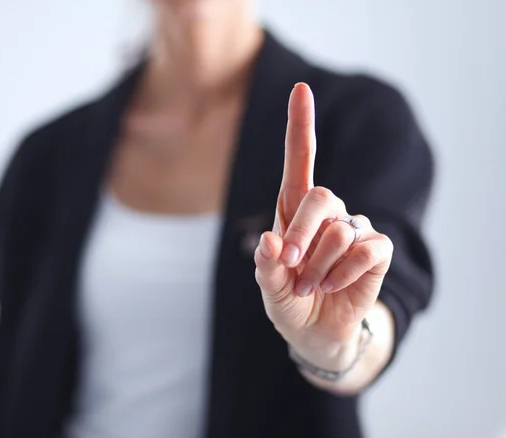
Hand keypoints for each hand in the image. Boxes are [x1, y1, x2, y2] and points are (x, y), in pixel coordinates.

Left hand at [254, 83, 393, 368]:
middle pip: (321, 196)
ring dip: (319, 266)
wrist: (316, 331)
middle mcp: (326, 212)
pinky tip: (334, 285)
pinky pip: (368, 249)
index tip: (301, 88)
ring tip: (310, 286)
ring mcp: (354, 228)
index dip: (301, 126)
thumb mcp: (270, 285)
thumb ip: (266, 266)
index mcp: (293, 210)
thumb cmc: (289, 300)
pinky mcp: (377, 250)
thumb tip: (270, 241)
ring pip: (341, 230)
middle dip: (301, 234)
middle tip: (289, 264)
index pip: (300, 161)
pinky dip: (345, 272)